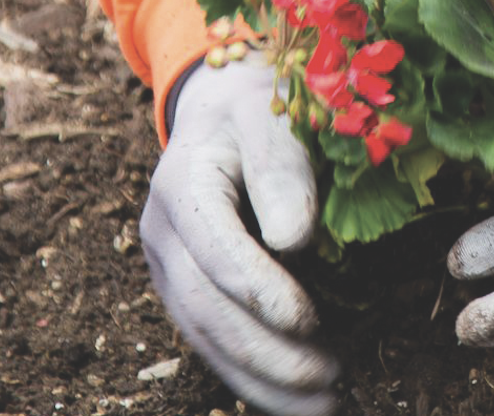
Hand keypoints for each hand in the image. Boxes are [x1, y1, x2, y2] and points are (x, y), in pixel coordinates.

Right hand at [141, 57, 338, 415]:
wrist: (226, 107)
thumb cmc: (260, 108)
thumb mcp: (273, 118)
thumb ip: (282, 170)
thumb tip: (296, 238)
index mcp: (182, 185)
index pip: (216, 250)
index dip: (260, 290)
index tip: (308, 320)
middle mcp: (163, 234)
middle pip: (207, 307)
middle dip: (267, 352)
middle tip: (330, 377)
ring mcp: (167, 267)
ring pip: (206, 337)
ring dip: (262, 378)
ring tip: (324, 402)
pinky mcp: (185, 290)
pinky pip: (211, 341)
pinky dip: (251, 375)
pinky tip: (294, 399)